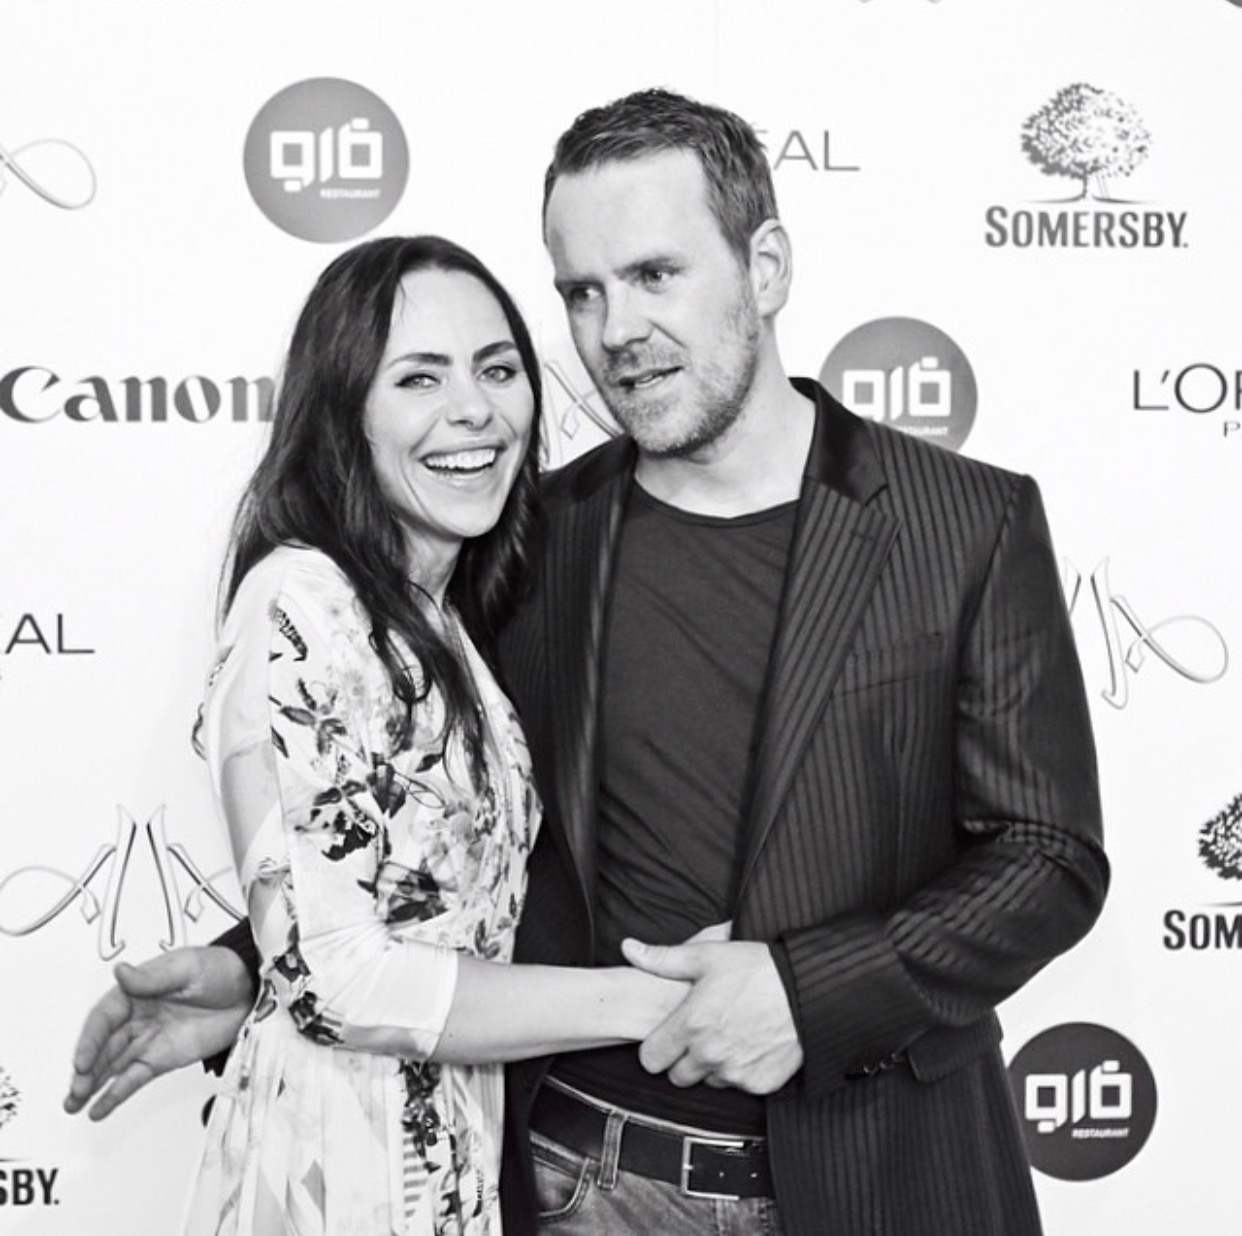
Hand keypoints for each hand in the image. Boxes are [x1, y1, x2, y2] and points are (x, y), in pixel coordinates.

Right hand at [63, 946, 253, 1119]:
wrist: (251, 991)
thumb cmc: (220, 969)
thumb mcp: (187, 968)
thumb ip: (152, 977)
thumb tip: (120, 972)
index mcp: (137, 991)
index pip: (104, 1017)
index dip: (90, 1039)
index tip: (82, 1061)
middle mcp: (137, 1017)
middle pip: (104, 1045)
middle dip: (87, 1069)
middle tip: (76, 1089)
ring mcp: (148, 1040)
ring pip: (113, 1065)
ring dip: (92, 1084)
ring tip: (73, 1104)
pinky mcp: (162, 1058)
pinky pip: (134, 1077)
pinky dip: (116, 1093)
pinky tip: (98, 1108)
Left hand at [621, 937, 802, 1093]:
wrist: (807, 989)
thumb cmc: (758, 969)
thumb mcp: (708, 955)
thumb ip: (663, 959)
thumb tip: (630, 949)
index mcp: (692, 1025)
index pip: (651, 1059)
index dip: (657, 1046)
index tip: (669, 1036)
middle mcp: (710, 1054)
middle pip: (677, 1076)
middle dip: (684, 1058)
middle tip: (703, 1033)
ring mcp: (736, 1072)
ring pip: (709, 1081)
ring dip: (713, 1065)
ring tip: (730, 1034)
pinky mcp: (760, 1084)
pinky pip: (738, 1086)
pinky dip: (741, 1071)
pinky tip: (750, 1044)